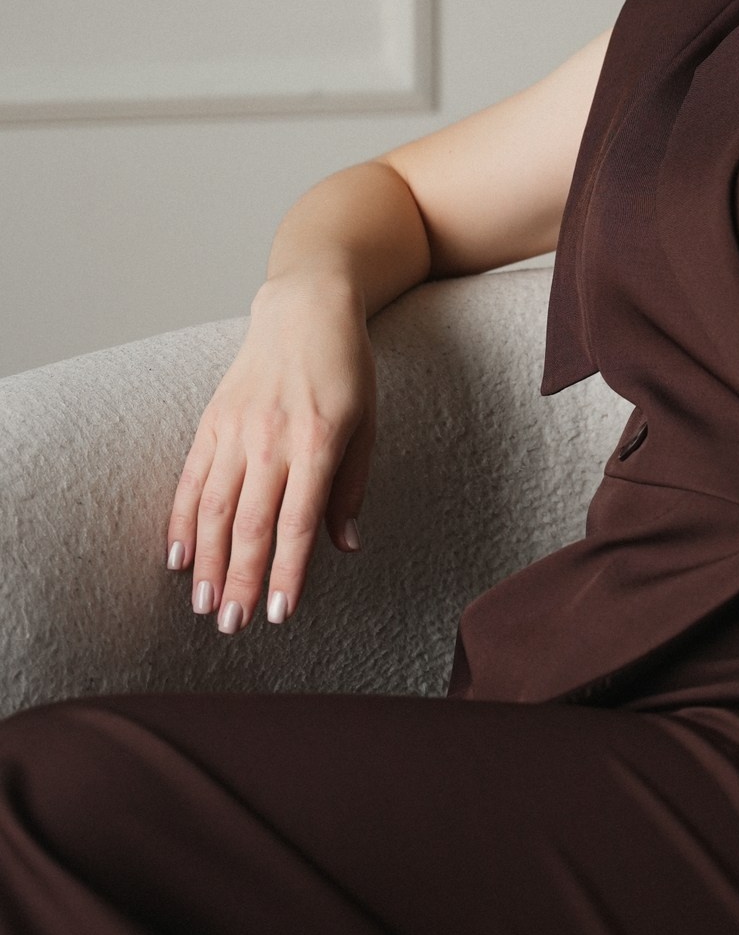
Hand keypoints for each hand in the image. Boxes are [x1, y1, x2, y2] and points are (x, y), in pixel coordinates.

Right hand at [163, 275, 376, 633]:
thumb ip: (351, 487)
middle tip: (232, 625)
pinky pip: (192, 478)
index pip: (298, 522)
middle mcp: (272, 439)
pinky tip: (177, 556)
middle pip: (251, 524)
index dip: (287, 572)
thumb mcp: (366, 424)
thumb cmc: (346, 370)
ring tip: (204, 605)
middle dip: (241, 580)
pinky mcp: (212, 420)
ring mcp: (236, 429)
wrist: (306, 308)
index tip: (279, 613)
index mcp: (318, 442)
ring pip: (215, 508)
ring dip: (207, 562)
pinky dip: (181, 520)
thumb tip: (344, 547)